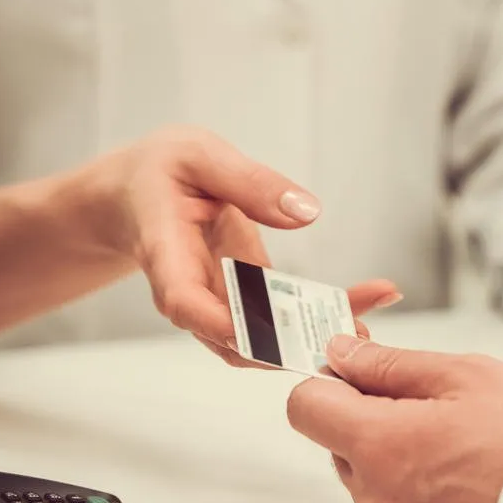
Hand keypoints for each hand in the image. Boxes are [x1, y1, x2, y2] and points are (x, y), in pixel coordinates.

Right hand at [78, 126, 400, 362]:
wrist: (136, 193)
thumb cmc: (159, 171)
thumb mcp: (199, 156)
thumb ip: (249, 182)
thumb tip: (306, 212)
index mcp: (166, 252)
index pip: (183, 301)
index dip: (222, 323)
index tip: (267, 332)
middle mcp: (191, 291)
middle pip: (232, 338)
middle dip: (288, 346)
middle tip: (346, 336)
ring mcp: (219, 302)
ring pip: (261, 339)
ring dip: (313, 337)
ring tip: (366, 324)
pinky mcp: (245, 299)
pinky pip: (280, 317)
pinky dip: (321, 314)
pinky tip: (366, 301)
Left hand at [287, 335, 502, 502]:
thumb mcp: (465, 375)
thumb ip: (391, 364)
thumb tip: (343, 354)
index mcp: (377, 444)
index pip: (304, 405)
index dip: (329, 378)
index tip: (358, 368)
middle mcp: (374, 496)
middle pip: (339, 443)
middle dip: (371, 417)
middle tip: (432, 402)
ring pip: (370, 479)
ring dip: (398, 456)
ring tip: (463, 444)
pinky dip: (421, 492)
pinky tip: (469, 479)